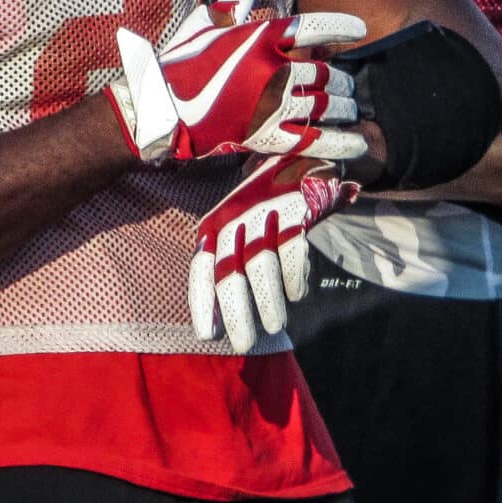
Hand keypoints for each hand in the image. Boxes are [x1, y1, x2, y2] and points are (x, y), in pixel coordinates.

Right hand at [107, 0, 367, 164]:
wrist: (160, 108)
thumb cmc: (182, 63)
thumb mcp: (206, 24)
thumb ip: (234, 0)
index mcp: (260, 37)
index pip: (313, 27)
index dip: (342, 27)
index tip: (360, 30)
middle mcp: (271, 68)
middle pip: (324, 71)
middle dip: (341, 79)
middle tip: (348, 85)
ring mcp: (270, 103)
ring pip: (324, 104)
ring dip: (343, 108)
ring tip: (350, 110)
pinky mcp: (266, 136)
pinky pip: (314, 140)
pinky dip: (340, 143)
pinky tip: (358, 144)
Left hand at [190, 153, 356, 352]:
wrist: (300, 156)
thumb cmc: (263, 207)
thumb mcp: (239, 228)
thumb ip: (229, 265)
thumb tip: (219, 318)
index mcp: (215, 223)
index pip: (201, 266)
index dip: (202, 301)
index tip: (206, 334)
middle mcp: (235, 216)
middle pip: (230, 271)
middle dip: (236, 312)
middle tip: (243, 345)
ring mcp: (265, 211)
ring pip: (261, 264)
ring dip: (267, 301)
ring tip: (274, 326)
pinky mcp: (296, 206)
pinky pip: (292, 248)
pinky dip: (294, 275)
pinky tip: (296, 295)